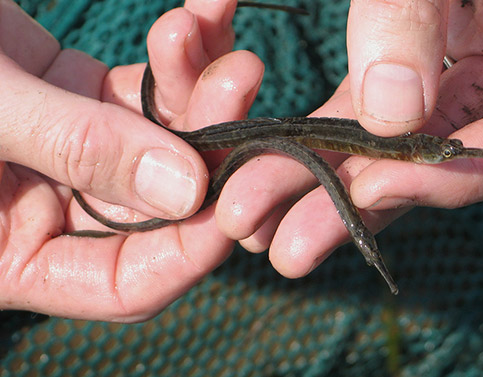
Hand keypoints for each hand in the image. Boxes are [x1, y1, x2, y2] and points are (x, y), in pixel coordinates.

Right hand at [0, 0, 263, 320]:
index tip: (236, 197)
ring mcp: (73, 155)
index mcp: (13, 255)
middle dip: (209, 143)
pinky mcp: (81, 100)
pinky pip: (145, 89)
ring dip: (200, 86)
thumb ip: (77, 149)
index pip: (125, 282)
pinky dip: (175, 55)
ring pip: (164, 140)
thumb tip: (187, 190)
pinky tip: (201, 15)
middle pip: (161, 203)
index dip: (187, 250)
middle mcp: (53, 212)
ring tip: (217, 31)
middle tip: (240, 80)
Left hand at [213, 0, 482, 277]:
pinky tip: (265, 165)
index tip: (367, 190)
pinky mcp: (406, 72)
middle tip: (280, 252)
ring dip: (315, 189)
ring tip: (249, 224)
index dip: (441, 177)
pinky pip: (362, 120)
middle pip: (427, 166)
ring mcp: (451, 83)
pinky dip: (317, 143)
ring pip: (385, 153)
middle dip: (349, 207)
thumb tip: (388, 113)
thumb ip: (414, 13)